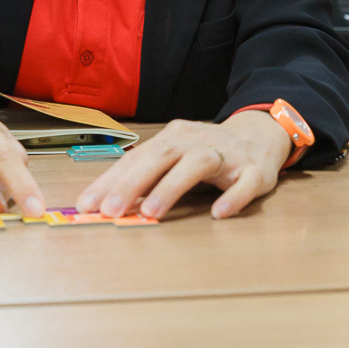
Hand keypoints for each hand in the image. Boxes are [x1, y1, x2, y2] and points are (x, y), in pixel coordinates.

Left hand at [76, 109, 291, 220]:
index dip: (110, 181)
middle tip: (110, 210)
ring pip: (197, 164)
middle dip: (132, 183)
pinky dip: (233, 197)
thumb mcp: (175, 156)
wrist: (260, 134)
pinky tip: (219, 213)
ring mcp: (227, 154)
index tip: (87, 204)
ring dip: (171, 187)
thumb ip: (146, 176)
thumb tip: (108, 202)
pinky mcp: (254, 170)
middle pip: (160, 156)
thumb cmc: (208, 150)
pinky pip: (245, 183)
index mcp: (172, 138)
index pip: (135, 158)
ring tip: (151, 213)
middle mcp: (195, 141)